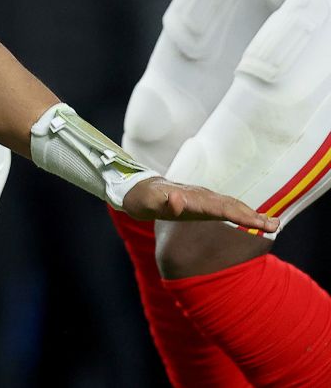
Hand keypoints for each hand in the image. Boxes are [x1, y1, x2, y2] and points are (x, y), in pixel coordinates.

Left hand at [122, 177, 277, 232]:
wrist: (139, 189)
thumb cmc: (144, 199)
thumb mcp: (148, 204)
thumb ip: (163, 205)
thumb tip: (177, 200)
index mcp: (191, 199)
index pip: (220, 208)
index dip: (240, 216)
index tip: (258, 222)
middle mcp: (200, 196)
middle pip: (230, 206)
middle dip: (253, 216)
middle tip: (275, 225)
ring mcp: (203, 197)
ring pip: (231, 204)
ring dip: (251, 213)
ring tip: (272, 223)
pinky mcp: (203, 201)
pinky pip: (226, 205)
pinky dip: (242, 211)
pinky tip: (254, 218)